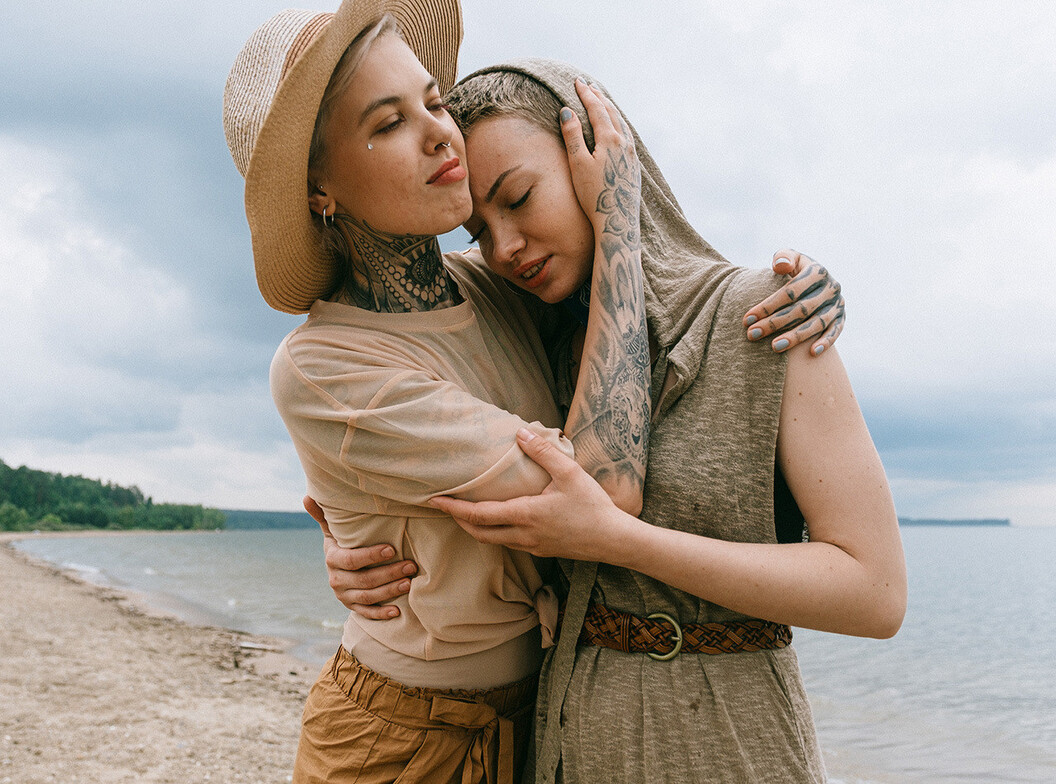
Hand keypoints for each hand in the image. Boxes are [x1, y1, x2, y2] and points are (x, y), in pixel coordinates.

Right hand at [303, 496, 416, 619]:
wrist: (340, 569)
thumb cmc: (343, 542)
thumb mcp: (334, 530)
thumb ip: (325, 515)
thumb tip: (308, 495)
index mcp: (332, 558)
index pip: (351, 560)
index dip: (371, 555)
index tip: (392, 548)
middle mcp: (336, 579)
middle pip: (364, 580)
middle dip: (389, 573)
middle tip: (411, 565)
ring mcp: (344, 595)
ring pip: (368, 597)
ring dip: (390, 591)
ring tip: (409, 582)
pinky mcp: (352, 607)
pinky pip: (366, 613)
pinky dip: (381, 613)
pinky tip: (397, 611)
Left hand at [428, 428, 629, 560]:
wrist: (615, 540)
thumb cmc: (593, 506)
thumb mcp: (569, 473)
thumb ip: (542, 452)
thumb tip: (520, 431)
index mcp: (525, 515)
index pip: (479, 515)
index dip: (454, 508)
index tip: (435, 500)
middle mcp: (523, 535)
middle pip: (479, 533)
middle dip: (458, 521)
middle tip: (444, 506)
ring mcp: (531, 546)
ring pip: (493, 541)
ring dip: (475, 528)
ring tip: (465, 512)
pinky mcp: (541, 550)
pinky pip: (509, 543)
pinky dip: (494, 533)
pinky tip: (498, 520)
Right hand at [561, 79, 640, 234]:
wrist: (617, 221)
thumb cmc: (594, 195)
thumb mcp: (578, 164)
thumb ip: (573, 136)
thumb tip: (567, 111)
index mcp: (610, 139)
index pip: (597, 109)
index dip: (586, 94)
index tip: (577, 82)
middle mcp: (625, 143)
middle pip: (612, 113)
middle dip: (599, 98)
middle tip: (589, 86)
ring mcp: (632, 154)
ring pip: (622, 123)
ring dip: (611, 110)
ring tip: (603, 102)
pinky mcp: (634, 166)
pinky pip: (628, 136)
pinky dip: (619, 125)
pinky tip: (618, 130)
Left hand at [743, 249, 845, 355]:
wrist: (815, 280)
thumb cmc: (794, 269)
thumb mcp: (789, 258)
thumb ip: (783, 257)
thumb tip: (780, 266)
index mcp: (817, 271)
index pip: (790, 292)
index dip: (768, 306)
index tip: (747, 319)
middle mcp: (831, 287)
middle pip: (800, 310)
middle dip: (774, 324)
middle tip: (752, 334)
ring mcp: (837, 303)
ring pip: (816, 323)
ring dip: (795, 337)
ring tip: (774, 347)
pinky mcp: (841, 317)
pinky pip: (835, 331)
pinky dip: (826, 342)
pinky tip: (811, 353)